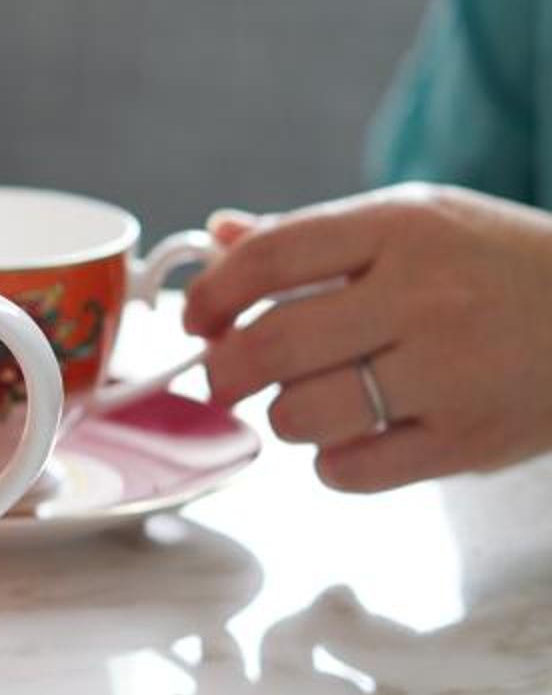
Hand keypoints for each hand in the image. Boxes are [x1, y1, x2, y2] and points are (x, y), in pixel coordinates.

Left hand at [182, 184, 551, 492]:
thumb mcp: (417, 223)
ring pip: (306, 413)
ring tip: (304, 404)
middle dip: (224, 370)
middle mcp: (423, 296)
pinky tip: (347, 442)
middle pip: (274, 344)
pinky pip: (353, 471)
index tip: (197, 319)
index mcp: (401, 228)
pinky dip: (330, 465)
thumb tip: (220, 237)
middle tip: (221, 379)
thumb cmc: (496, 266)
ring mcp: (449, 372)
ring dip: (282, 417)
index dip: (213, 294)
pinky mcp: (467, 441)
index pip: (272, 257)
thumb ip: (314, 236)